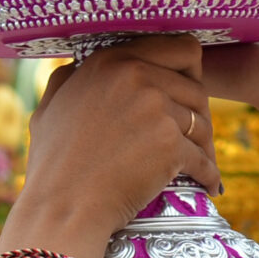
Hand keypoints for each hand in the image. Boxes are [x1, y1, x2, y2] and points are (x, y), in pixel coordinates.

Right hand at [0, 37, 218, 257]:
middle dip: (200, 115)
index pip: (178, 49)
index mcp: (110, 61)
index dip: (189, 74)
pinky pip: (203, 159)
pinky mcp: (170, 145)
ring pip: (201, 124)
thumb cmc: (51, 167)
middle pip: (196, 88)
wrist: (61, 208)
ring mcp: (156, 109)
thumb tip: (77, 68)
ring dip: (205, 146)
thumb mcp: (49, 109)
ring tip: (202, 163)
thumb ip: (68, 81)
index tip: (185, 97)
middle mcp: (136, 76)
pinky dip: (209, 174)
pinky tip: (210, 186)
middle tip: (198, 138)